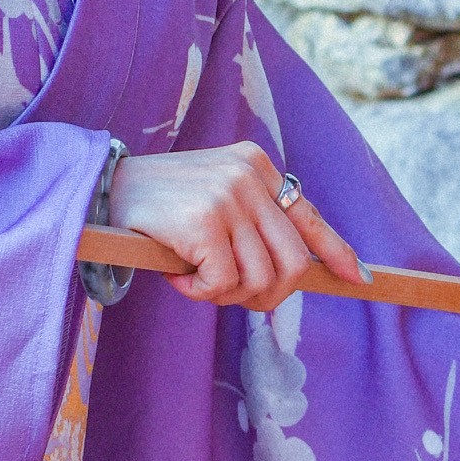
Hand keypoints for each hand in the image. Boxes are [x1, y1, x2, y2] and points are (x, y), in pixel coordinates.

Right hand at [106, 143, 368, 312]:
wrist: (100, 191)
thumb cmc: (158, 206)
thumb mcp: (216, 199)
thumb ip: (254, 223)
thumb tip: (299, 272)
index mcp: (257, 165)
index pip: (308, 215)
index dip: (336, 251)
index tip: (359, 278)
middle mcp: (249, 174)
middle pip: (292, 261)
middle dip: (268, 294)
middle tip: (231, 296)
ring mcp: (228, 195)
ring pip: (261, 278)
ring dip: (229, 296)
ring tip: (197, 281)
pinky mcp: (204, 221)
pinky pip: (224, 284)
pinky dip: (201, 293)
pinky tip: (177, 277)